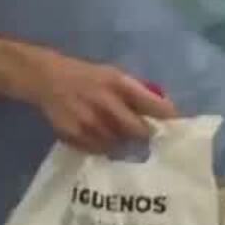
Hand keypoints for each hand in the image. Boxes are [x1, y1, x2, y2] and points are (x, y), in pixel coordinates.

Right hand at [31, 51, 176, 154]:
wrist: (48, 79)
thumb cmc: (89, 77)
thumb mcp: (116, 75)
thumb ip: (138, 91)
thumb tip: (164, 107)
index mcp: (120, 84)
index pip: (153, 105)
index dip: (167, 117)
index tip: (176, 126)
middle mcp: (106, 103)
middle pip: (138, 130)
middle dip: (146, 135)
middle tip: (149, 137)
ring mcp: (89, 121)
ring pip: (119, 143)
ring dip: (124, 143)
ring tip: (122, 138)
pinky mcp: (74, 135)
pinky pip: (98, 149)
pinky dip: (104, 147)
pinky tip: (103, 140)